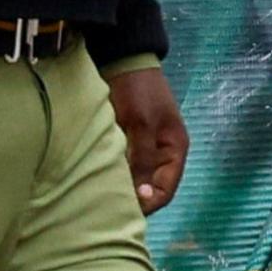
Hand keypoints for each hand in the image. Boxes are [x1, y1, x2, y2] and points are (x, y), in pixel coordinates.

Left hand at [105, 65, 187, 214]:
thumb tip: (143, 196)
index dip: (148, 204)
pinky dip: (113, 174)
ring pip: (135, 179)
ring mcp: (144, 148)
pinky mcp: (128, 143)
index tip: (124, 209)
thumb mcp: (142, 125)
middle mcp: (162, 154)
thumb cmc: (138, 92)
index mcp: (175, 150)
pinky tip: (96, 179)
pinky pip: (123, 167)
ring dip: (121, 186)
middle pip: (150, 188)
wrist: (123, 61)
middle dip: (133, 199)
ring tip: (100, 196)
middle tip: (108, 206)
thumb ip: (144, 159)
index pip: (166, 191)